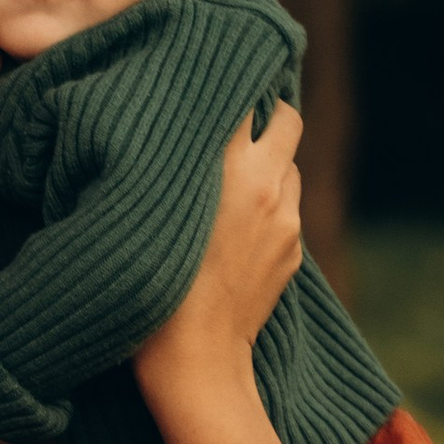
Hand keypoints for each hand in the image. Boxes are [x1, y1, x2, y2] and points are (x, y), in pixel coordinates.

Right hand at [134, 105, 303, 397]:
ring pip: (289, 167)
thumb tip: (175, 129)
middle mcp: (265, 184)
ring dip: (269, 166)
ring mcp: (286, 219)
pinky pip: (286, 210)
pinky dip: (268, 208)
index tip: (215, 84)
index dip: (231, 87)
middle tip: (236, 126)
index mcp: (227, 165)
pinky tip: (235, 231)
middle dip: (268, 118)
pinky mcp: (294, 251)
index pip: (245, 96)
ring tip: (232, 185)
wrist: (194, 359)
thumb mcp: (149, 208)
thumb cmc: (152, 283)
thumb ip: (172, 163)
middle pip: (288, 119)